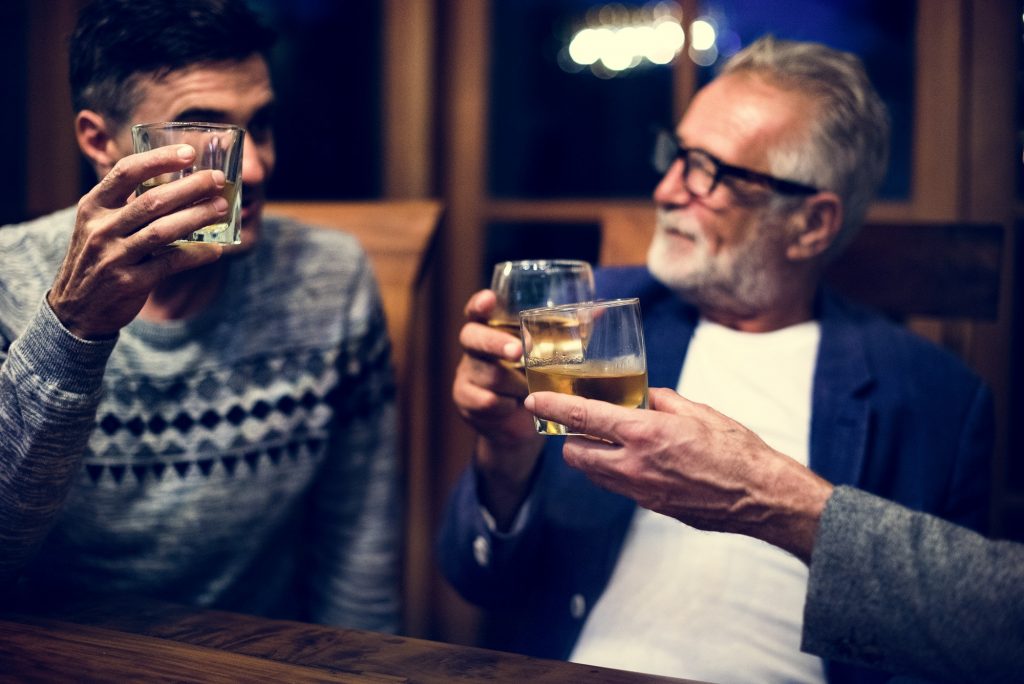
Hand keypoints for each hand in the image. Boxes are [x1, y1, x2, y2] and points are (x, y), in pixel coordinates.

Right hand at [48, 145, 227, 339]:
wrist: (75, 310)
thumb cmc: (98, 258)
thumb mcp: (98, 225)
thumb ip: (126, 205)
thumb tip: (180, 184)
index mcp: (93, 206)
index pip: (126, 172)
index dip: (159, 159)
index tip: (189, 152)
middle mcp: (101, 229)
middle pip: (152, 200)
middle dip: (190, 187)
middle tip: (218, 180)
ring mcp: (114, 257)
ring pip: (163, 231)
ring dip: (197, 217)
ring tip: (222, 208)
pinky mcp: (130, 282)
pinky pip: (170, 264)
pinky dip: (196, 255)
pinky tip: (216, 250)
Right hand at [452, 289, 544, 525]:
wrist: (519, 425)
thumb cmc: (536, 379)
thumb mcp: (548, 356)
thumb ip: (567, 334)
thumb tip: (598, 312)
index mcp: (492, 329)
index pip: (477, 311)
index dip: (479, 304)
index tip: (489, 301)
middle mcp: (475, 348)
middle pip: (473, 338)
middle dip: (496, 344)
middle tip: (518, 352)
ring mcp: (467, 374)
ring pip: (489, 374)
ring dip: (514, 383)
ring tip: (529, 388)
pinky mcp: (466, 400)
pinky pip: (487, 401)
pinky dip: (507, 405)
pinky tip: (514, 407)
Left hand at [524, 387, 832, 562]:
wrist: (760, 497)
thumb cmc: (736, 449)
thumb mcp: (699, 412)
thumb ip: (662, 401)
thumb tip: (644, 396)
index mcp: (644, 433)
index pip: (582, 417)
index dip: (552, 407)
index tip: (533, 400)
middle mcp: (634, 464)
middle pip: (575, 454)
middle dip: (567, 438)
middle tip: (576, 424)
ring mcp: (640, 490)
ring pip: (593, 474)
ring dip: (590, 456)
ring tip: (604, 440)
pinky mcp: (651, 506)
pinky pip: (618, 486)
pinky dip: (614, 471)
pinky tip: (633, 459)